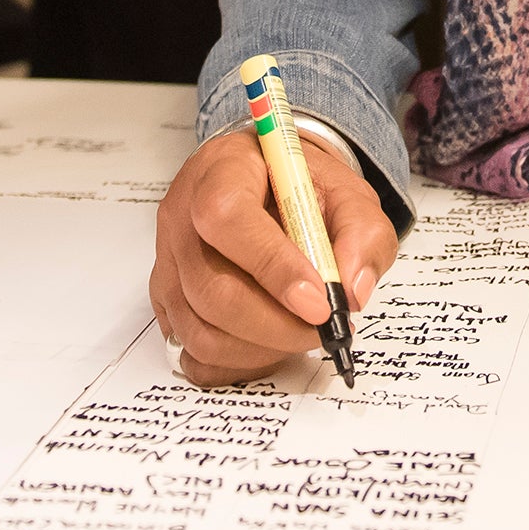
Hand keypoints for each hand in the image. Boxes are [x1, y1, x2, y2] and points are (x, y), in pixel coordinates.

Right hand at [151, 127, 399, 386]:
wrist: (268, 181)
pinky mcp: (166, 296)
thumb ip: (362, 233)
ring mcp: (168, 259)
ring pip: (200, 328)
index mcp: (223, 169)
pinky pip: (192, 348)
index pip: (228, 218)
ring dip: (260, 347)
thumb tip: (353, 290)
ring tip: (300, 333)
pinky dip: (235, 360)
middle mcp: (182, 213)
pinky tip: (269, 344)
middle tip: (321, 327)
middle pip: (211, 288)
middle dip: (275, 324)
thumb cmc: (301, 186)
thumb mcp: (348, 192)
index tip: (319, 303)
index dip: (273, 267)